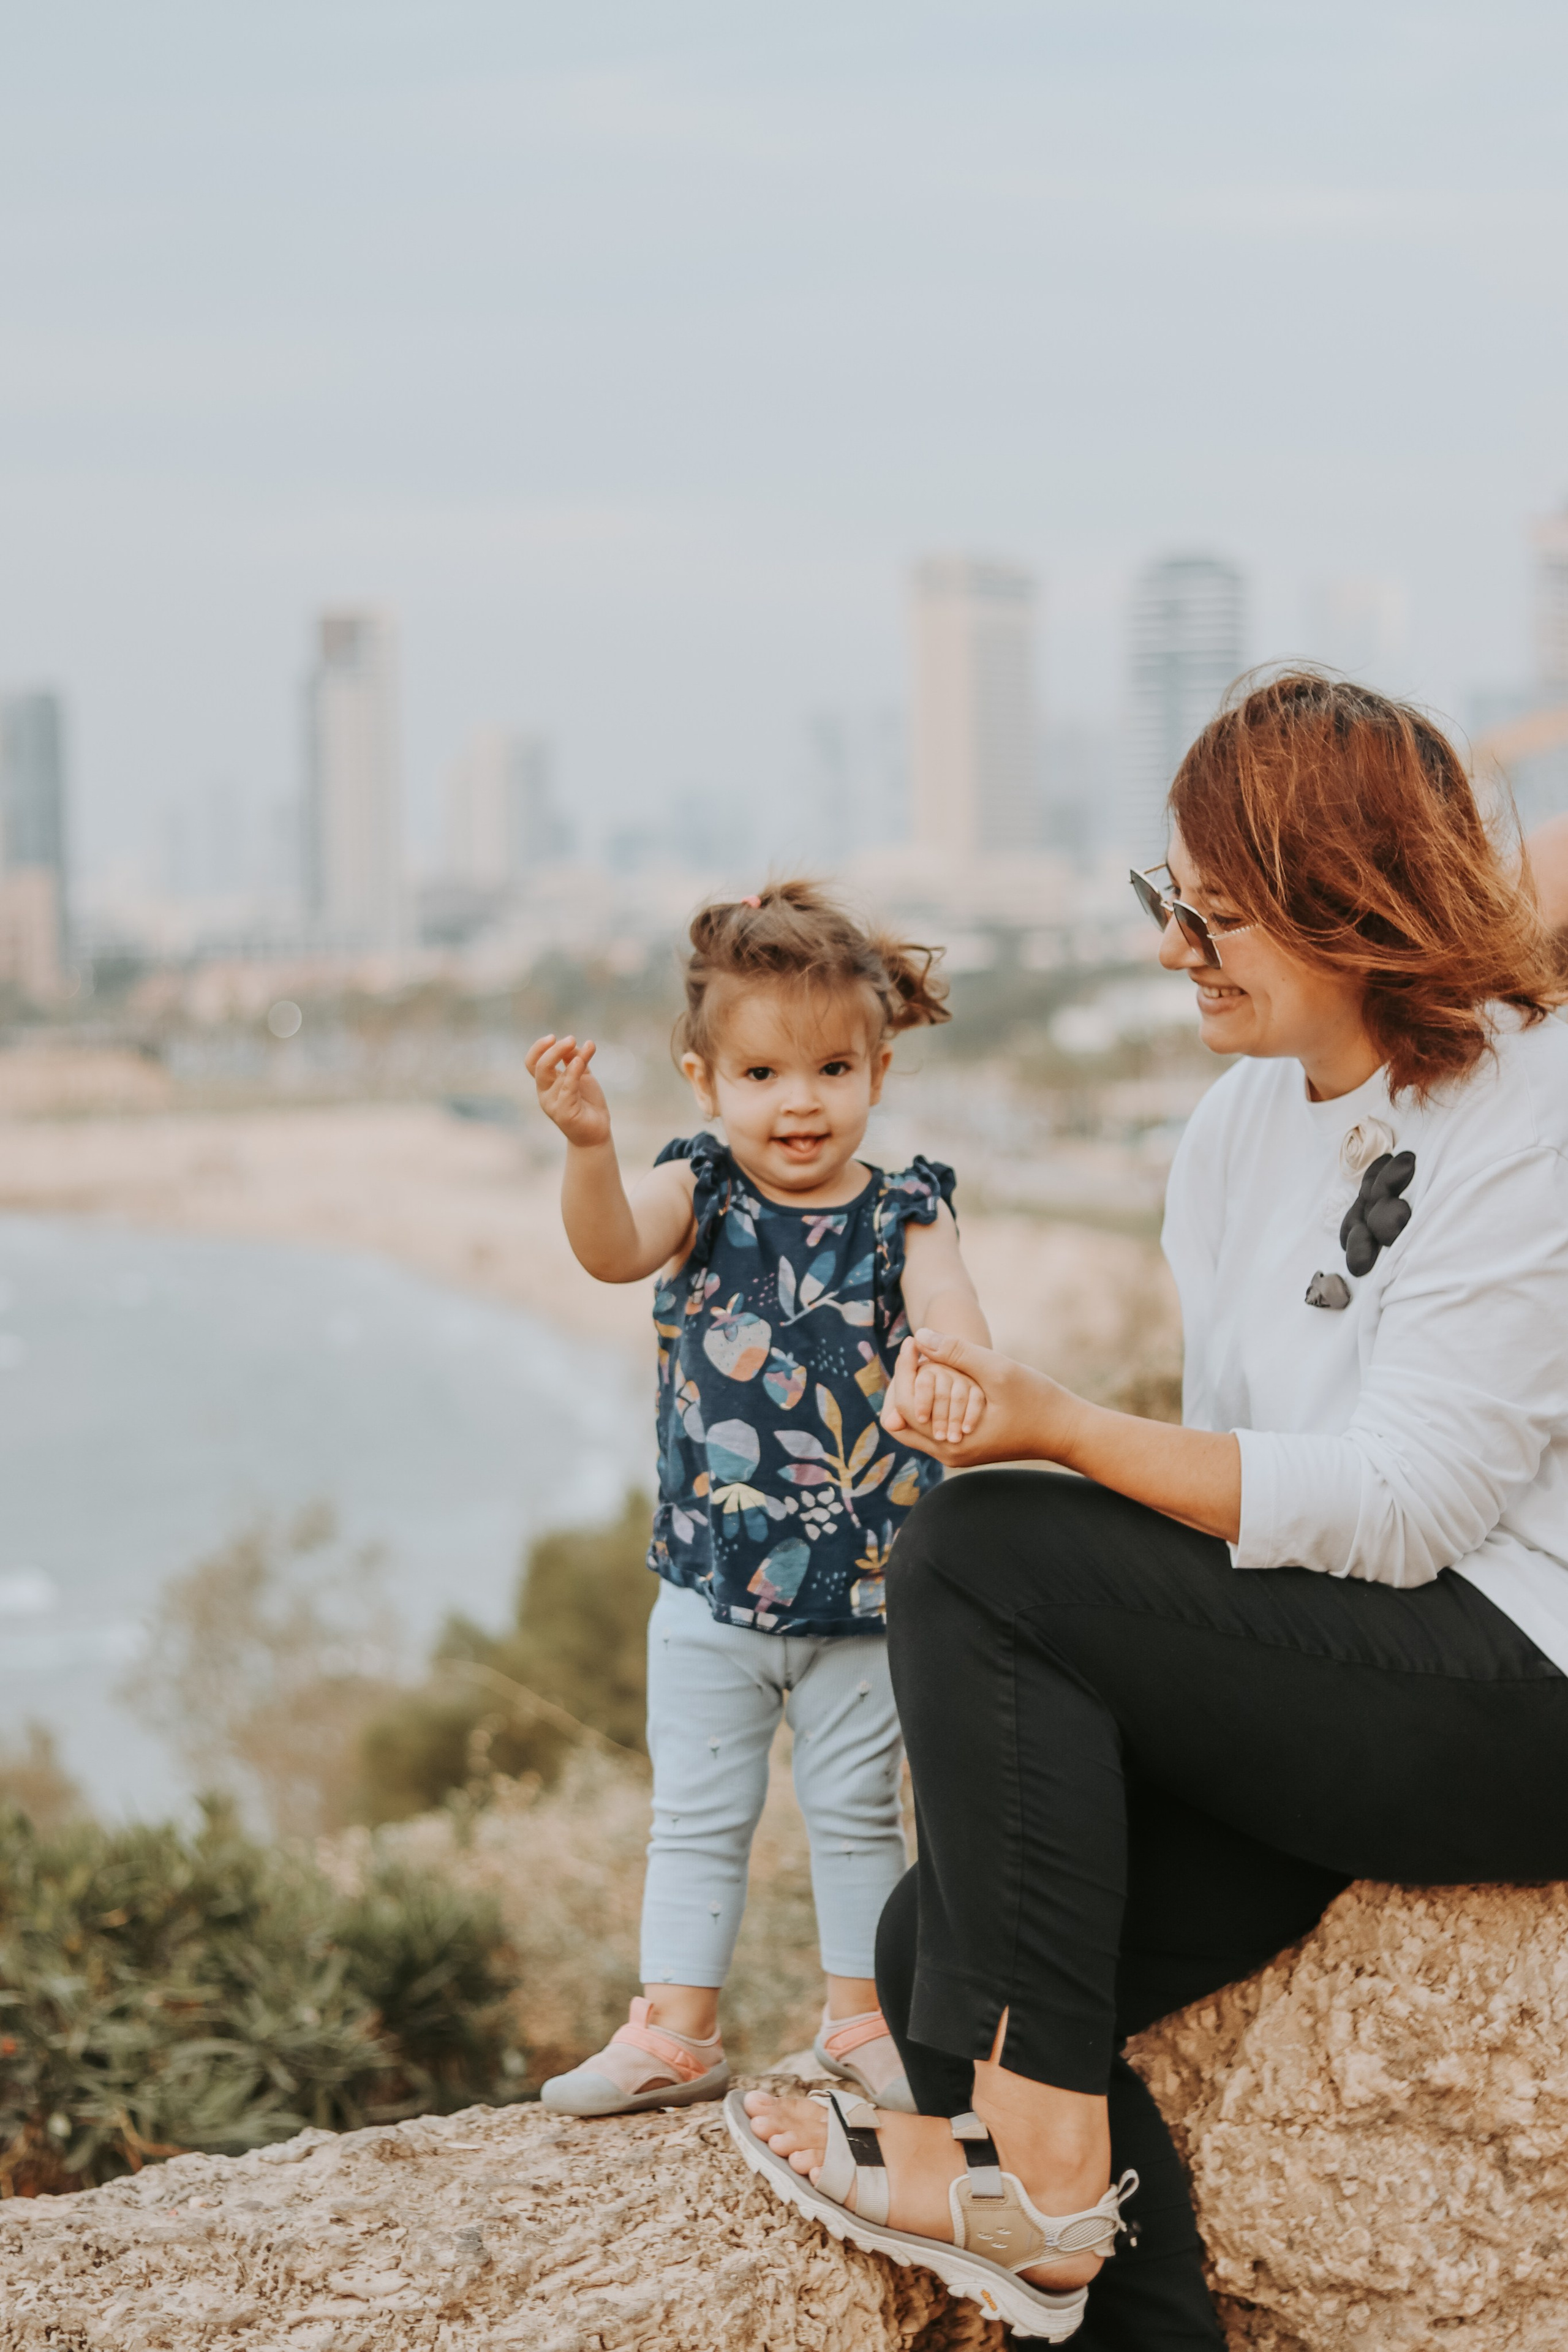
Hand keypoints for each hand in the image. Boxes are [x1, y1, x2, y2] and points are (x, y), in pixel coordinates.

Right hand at [526, 1033, 612, 1149]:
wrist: (597, 1132)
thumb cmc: (587, 1103)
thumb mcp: (582, 1076)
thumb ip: (576, 1059)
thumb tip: (573, 1044)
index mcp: (546, 1083)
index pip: (532, 1063)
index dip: (538, 1048)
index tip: (553, 1037)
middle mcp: (545, 1092)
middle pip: (539, 1066)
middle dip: (553, 1049)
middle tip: (571, 1039)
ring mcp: (552, 1103)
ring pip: (548, 1074)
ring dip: (563, 1055)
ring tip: (582, 1045)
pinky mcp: (564, 1112)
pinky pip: (567, 1087)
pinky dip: (573, 1071)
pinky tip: (581, 1060)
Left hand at [881, 1329, 1084, 1468]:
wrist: (1066, 1431)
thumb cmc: (1037, 1400)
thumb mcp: (998, 1370)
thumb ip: (958, 1352)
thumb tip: (921, 1335)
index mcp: (952, 1441)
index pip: (903, 1408)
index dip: (903, 1370)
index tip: (913, 1340)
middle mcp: (948, 1453)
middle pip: (901, 1419)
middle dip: (903, 1382)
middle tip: (915, 1349)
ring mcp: (956, 1453)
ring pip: (914, 1424)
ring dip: (915, 1391)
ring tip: (925, 1357)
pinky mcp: (964, 1447)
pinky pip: (931, 1426)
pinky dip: (930, 1401)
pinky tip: (941, 1373)